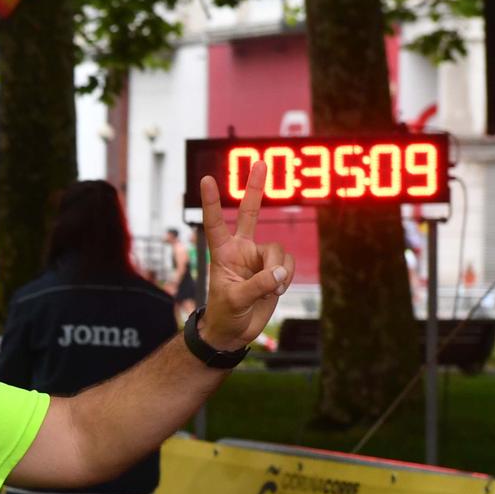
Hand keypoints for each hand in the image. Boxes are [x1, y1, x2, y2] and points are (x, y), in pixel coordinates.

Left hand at [197, 160, 290, 348]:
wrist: (234, 331)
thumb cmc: (225, 314)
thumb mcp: (235, 300)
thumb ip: (258, 284)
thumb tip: (280, 272)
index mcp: (222, 253)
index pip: (215, 223)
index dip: (211, 202)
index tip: (205, 179)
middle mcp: (241, 249)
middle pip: (250, 213)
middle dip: (255, 188)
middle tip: (259, 162)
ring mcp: (259, 258)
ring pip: (278, 250)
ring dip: (278, 271)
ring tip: (270, 289)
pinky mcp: (275, 269)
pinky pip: (288, 264)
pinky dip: (287, 278)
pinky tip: (277, 291)